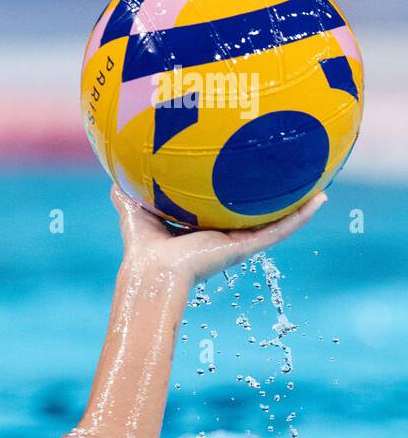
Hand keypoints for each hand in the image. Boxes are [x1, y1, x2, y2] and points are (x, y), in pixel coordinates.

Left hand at [110, 183, 326, 282]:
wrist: (153, 269)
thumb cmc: (141, 243)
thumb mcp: (135, 207)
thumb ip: (128, 190)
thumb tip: (116, 168)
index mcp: (199, 228)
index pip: (221, 208)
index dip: (233, 194)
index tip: (247, 175)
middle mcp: (221, 235)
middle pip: (252, 215)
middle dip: (270, 199)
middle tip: (289, 178)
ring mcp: (237, 242)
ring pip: (275, 222)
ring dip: (298, 206)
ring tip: (320, 186)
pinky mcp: (245, 247)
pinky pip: (280, 229)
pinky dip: (301, 216)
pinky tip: (320, 199)